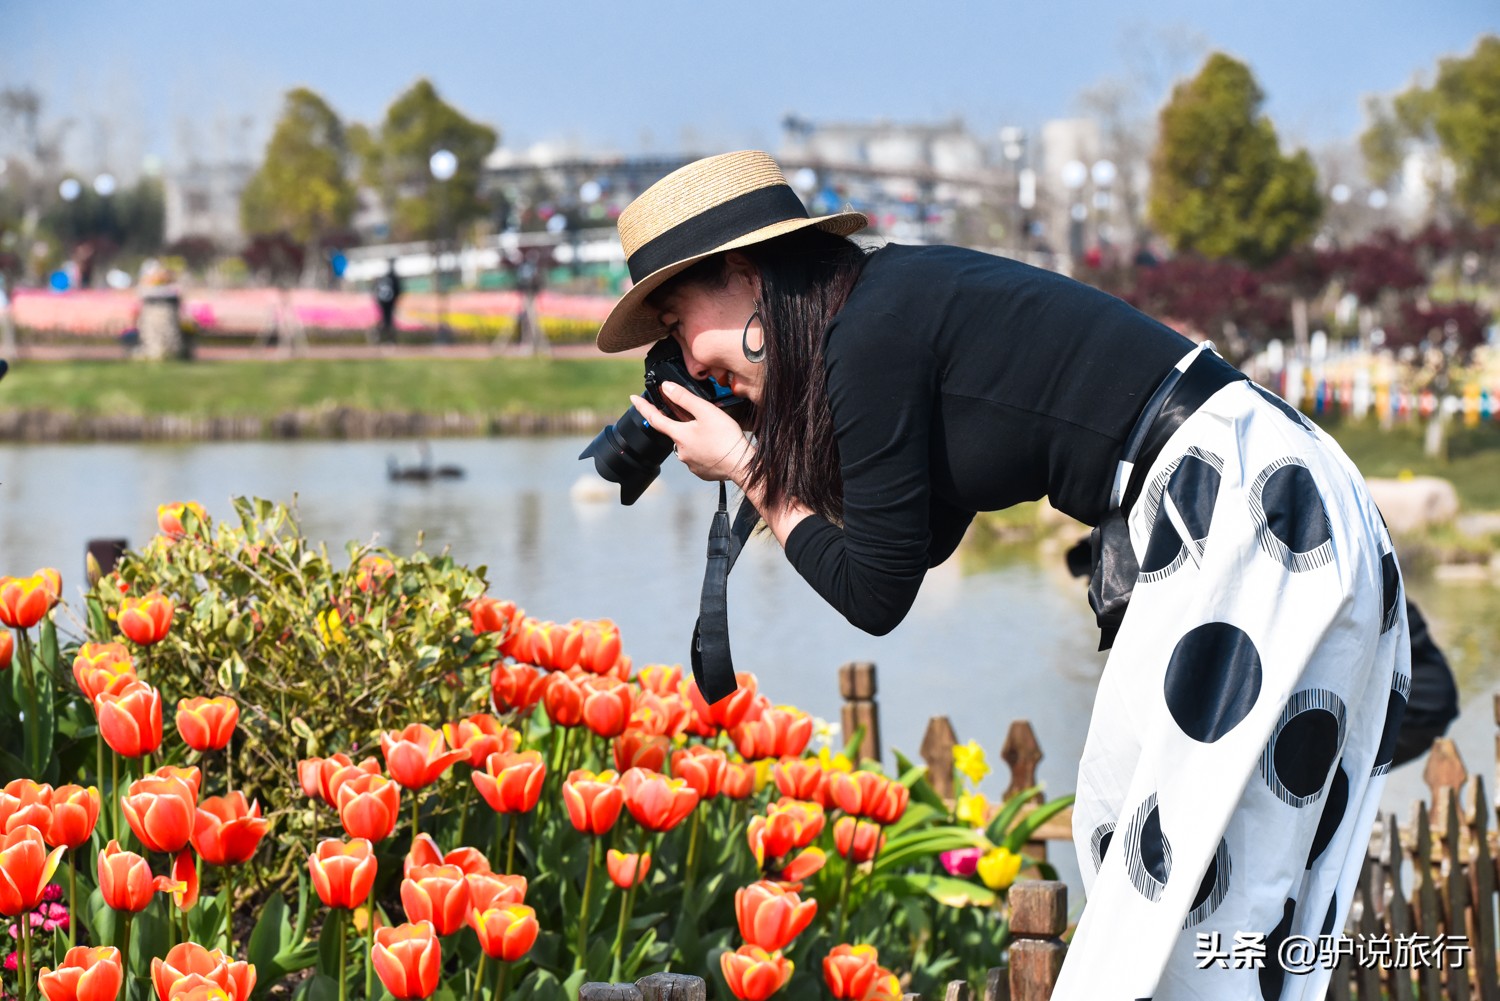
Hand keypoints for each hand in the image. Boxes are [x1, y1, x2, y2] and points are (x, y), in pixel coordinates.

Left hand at [630, 382, 751, 483]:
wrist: (741, 465)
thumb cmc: (726, 438)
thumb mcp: (706, 411)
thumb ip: (684, 398)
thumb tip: (667, 387)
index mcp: (679, 435)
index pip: (654, 418)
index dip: (643, 406)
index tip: (633, 398)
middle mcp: (680, 451)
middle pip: (676, 431)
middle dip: (684, 424)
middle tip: (703, 419)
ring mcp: (690, 463)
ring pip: (688, 445)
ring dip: (696, 438)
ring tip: (715, 434)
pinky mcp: (700, 471)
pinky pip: (698, 456)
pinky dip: (704, 450)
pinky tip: (716, 446)